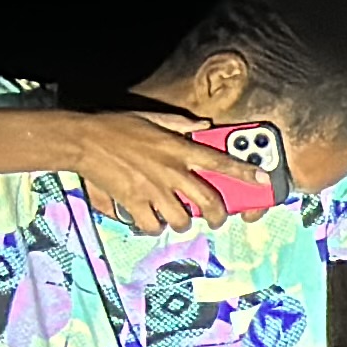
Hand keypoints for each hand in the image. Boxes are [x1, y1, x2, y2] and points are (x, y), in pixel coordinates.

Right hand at [65, 109, 229, 232]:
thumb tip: (203, 124)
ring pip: (183, 219)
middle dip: (218, 217)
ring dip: (184, 223)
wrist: (83, 140)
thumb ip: (180, 124)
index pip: (220, 161)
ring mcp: (153, 189)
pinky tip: (153, 222)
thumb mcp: (153, 118)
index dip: (245, 172)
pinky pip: (152, 225)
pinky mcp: (134, 202)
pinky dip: (155, 227)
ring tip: (180, 220)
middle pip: (208, 201)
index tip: (263, 180)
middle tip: (217, 220)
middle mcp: (171, 171)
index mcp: (179, 148)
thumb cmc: (116, 126)